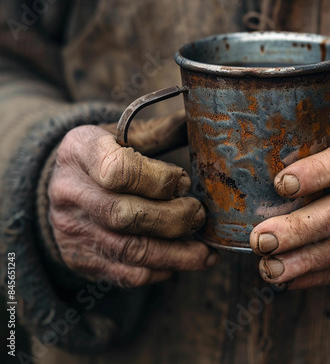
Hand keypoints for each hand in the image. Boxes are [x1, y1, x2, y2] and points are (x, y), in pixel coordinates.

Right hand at [47, 111, 218, 287]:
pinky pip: (123, 273)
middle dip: (173, 220)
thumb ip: (160, 133)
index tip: (183, 182)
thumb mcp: (122, 134)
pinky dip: (158, 270)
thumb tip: (201, 120)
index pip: (118, 170)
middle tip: (199, 216)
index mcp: (80, 151)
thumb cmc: (103, 156)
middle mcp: (70, 192)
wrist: (60, 185)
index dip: (159, 180)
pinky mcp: (80, 258)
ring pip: (129, 251)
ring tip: (205, 253)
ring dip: (176, 255)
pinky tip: (179, 263)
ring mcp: (72, 229)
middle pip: (124, 215)